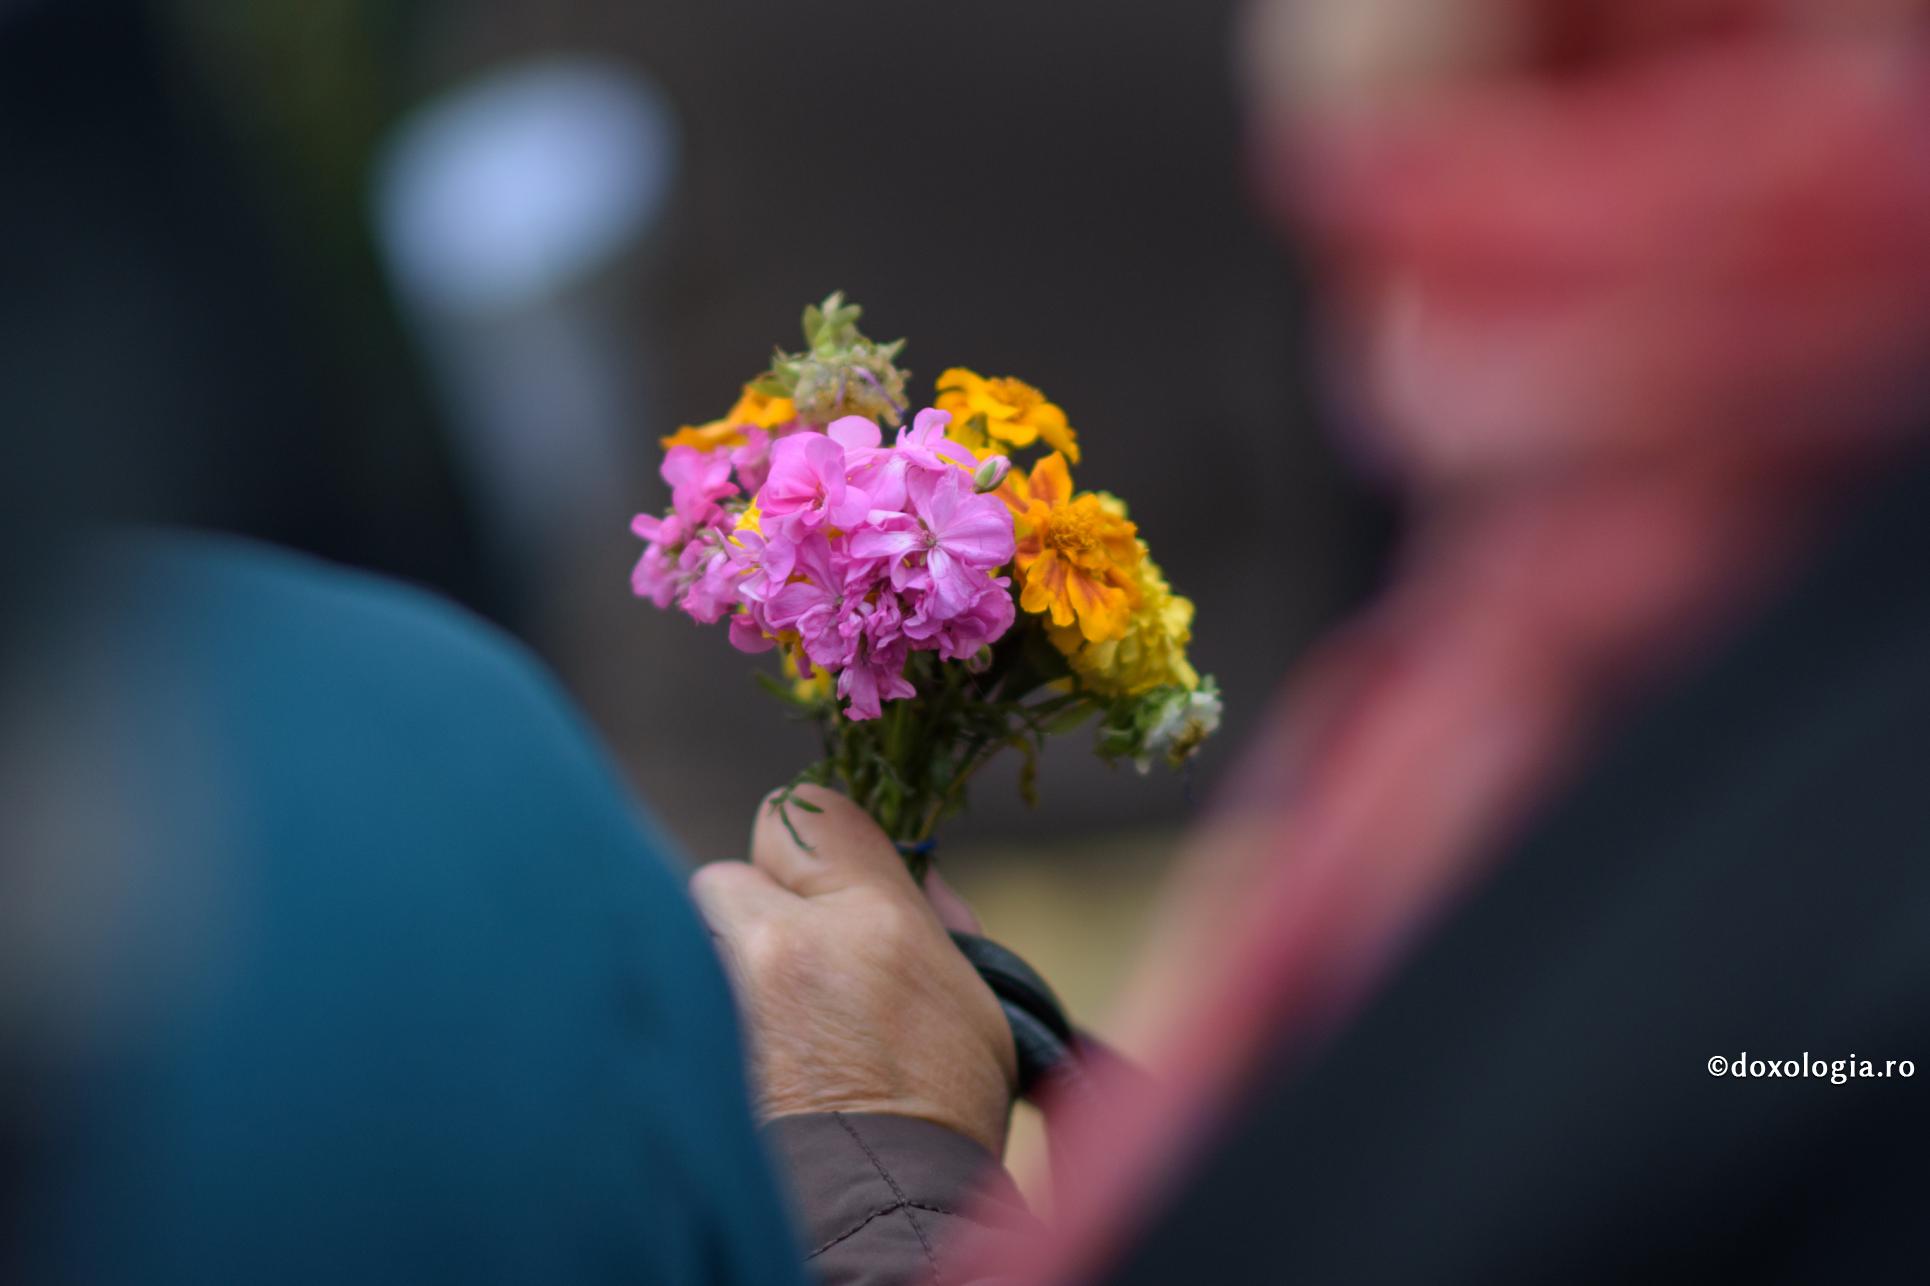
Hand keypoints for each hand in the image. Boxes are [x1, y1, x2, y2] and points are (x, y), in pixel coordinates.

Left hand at [691, 786, 1017, 1155]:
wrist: (881, 1208)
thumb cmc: (941, 1108)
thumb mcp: (971, 995)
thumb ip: (932, 919)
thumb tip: (913, 871)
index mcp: (870, 918)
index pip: (801, 811)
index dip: (806, 844)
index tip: (819, 879)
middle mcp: (786, 942)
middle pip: (728, 876)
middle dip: (755, 913)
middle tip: (794, 964)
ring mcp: (728, 996)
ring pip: (700, 943)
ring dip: (729, 969)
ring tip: (776, 1026)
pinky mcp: (693, 1043)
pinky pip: (688, 999)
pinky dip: (712, 1020)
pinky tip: (751, 1061)